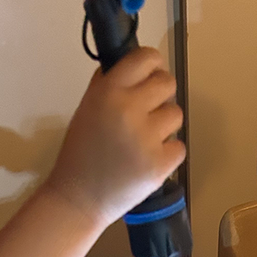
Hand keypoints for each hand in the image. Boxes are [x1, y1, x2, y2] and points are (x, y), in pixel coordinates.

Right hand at [46, 47, 184, 227]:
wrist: (77, 199)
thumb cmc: (80, 153)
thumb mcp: (86, 109)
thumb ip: (108, 85)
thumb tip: (133, 68)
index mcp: (107, 91)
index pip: (146, 58)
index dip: (151, 66)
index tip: (148, 78)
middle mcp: (129, 109)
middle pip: (168, 83)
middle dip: (160, 96)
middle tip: (146, 114)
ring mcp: (146, 137)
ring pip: (176, 115)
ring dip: (163, 127)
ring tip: (142, 142)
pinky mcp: (160, 163)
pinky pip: (179, 147)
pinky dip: (167, 154)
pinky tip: (147, 161)